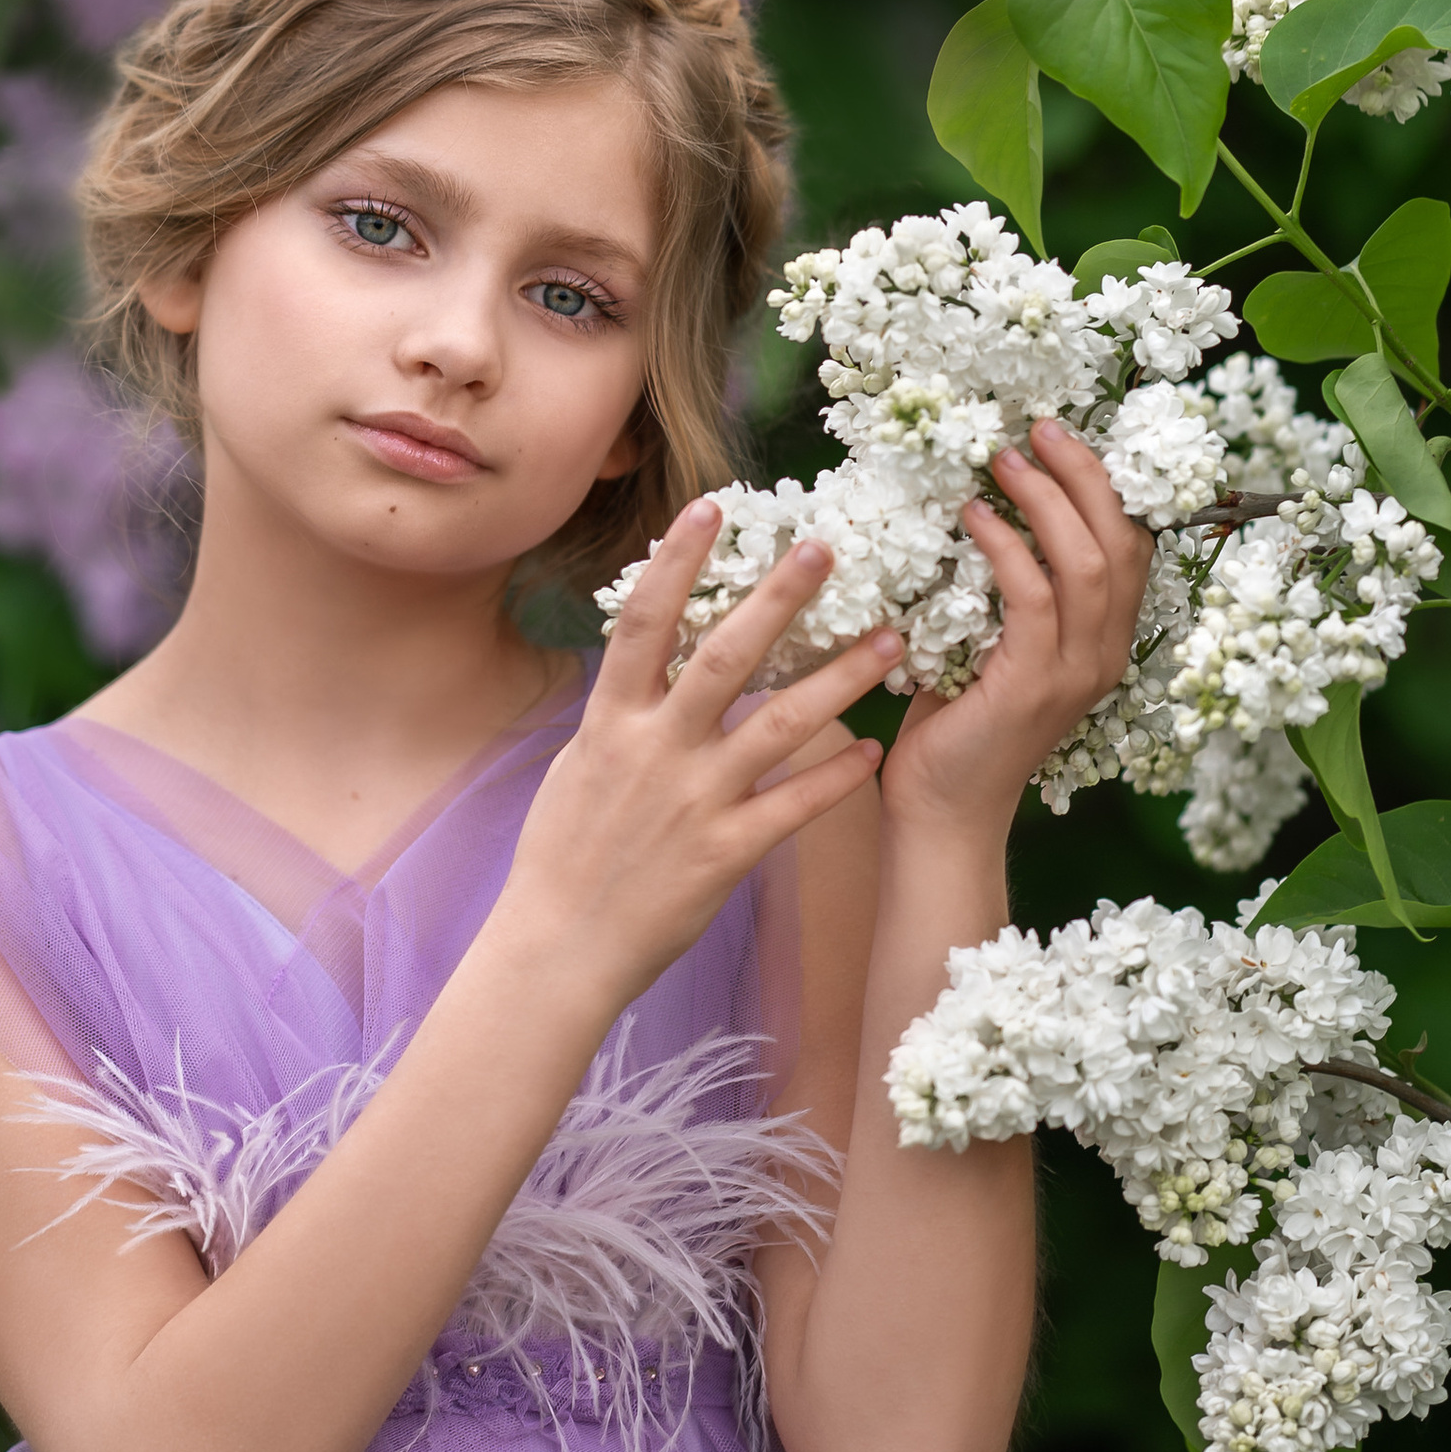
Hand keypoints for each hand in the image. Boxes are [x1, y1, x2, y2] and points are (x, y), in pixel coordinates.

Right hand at [499, 502, 898, 1012]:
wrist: (559, 945)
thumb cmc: (563, 854)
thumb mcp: (579, 765)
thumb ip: (621, 713)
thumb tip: (644, 661)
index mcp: (611, 720)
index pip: (645, 621)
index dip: (677, 560)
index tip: (712, 506)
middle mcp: (655, 749)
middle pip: (725, 655)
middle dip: (779, 598)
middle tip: (829, 547)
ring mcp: (695, 800)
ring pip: (780, 724)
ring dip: (841, 679)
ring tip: (892, 640)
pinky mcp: (726, 852)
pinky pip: (795, 805)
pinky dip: (837, 778)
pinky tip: (874, 752)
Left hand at [881, 421, 1151, 841]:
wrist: (943, 811)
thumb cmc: (957, 723)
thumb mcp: (991, 643)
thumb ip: (1004, 590)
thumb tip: (976, 505)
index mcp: (1104, 642)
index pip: (1132, 547)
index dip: (1105, 486)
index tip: (1060, 437)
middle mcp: (1104, 655)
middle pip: (1121, 543)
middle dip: (1084, 475)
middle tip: (1037, 429)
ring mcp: (1075, 673)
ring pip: (1086, 565)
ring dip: (1044, 501)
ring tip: (1003, 460)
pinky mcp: (1032, 687)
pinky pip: (1032, 600)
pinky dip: (1005, 550)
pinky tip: (973, 518)